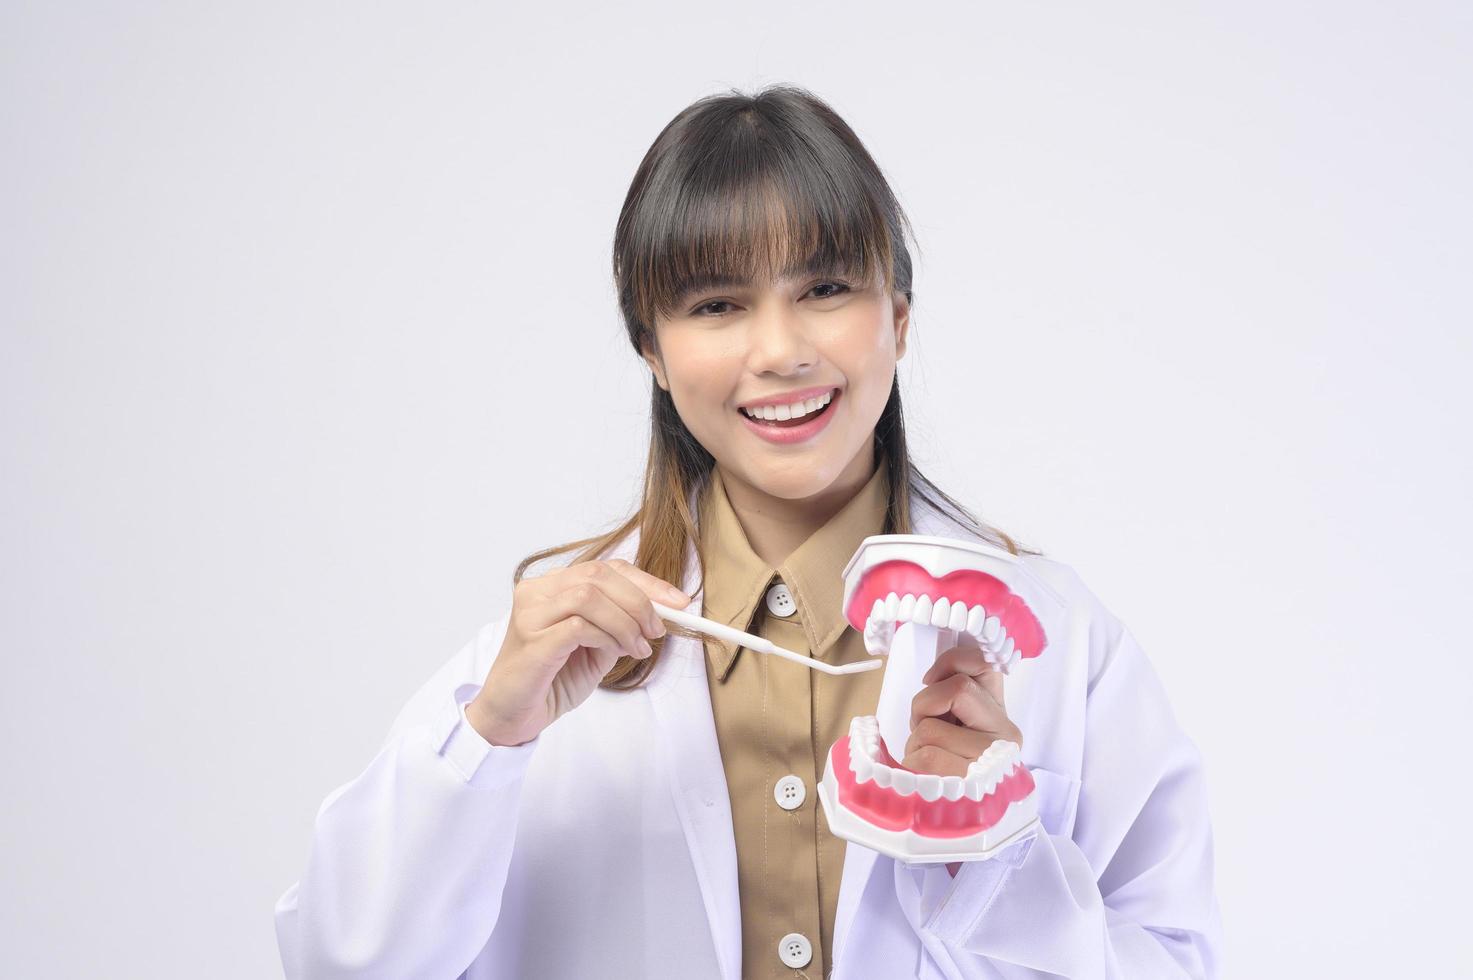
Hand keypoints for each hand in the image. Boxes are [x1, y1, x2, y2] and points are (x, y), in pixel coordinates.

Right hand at [468, 558, 691, 746]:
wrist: (513, 717)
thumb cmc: (551, 681)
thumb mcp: (596, 647)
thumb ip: (619, 625)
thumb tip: (659, 612)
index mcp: (552, 587)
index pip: (605, 568)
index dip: (646, 581)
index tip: (678, 601)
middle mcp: (536, 592)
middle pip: (598, 575)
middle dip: (639, 601)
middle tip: (657, 630)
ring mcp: (530, 614)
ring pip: (590, 596)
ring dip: (625, 622)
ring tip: (637, 648)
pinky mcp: (532, 641)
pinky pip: (579, 626)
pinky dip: (607, 637)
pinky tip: (615, 653)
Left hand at [901, 645, 1023, 777]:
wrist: (970, 824)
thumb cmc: (954, 769)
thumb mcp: (958, 727)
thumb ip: (953, 698)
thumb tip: (931, 678)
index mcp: (1001, 714)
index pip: (983, 664)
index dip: (951, 662)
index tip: (929, 680)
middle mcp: (1005, 735)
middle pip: (956, 690)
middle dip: (924, 708)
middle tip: (924, 730)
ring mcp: (992, 760)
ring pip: (931, 728)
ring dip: (915, 745)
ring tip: (927, 761)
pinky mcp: (972, 784)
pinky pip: (924, 757)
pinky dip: (911, 765)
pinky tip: (924, 778)